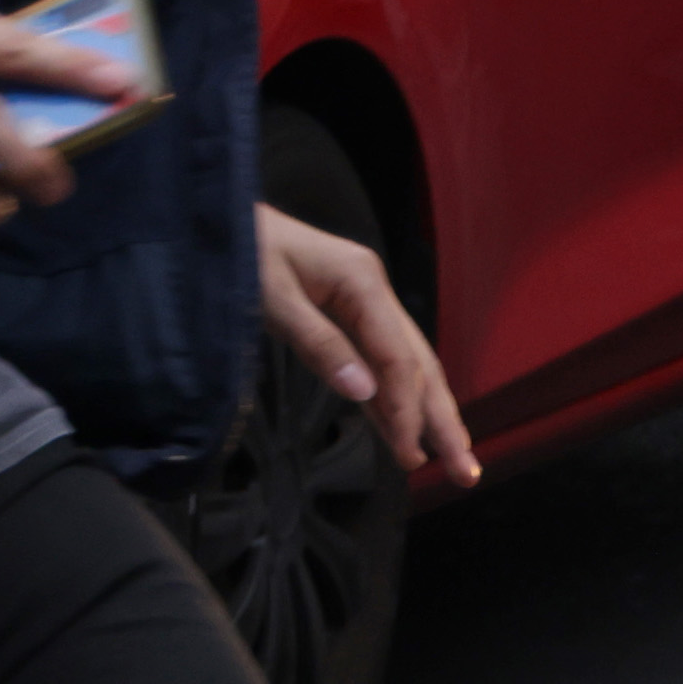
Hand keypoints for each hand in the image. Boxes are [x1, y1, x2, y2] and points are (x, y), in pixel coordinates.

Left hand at [261, 202, 480, 490]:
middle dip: (443, 419)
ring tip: (453, 459)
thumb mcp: (269, 296)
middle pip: (419, 364)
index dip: (408, 409)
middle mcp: (374, 292)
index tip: (413, 454)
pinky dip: (392, 398)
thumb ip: (318, 344)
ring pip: (406, 366)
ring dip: (427, 413)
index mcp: (362, 281)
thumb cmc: (238, 248)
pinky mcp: (347, 312)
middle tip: (467, 471)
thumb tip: (364, 394)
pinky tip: (404, 429)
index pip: (398, 357)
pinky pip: (378, 361)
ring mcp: (364, 302)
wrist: (214, 212)